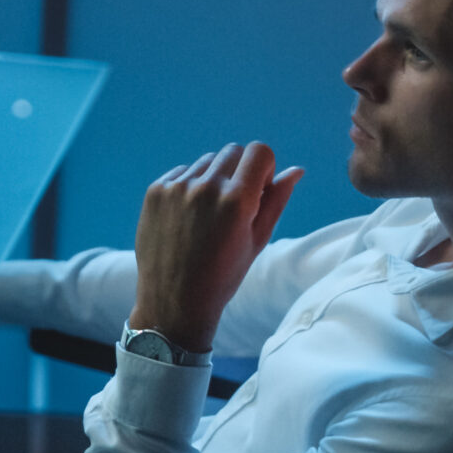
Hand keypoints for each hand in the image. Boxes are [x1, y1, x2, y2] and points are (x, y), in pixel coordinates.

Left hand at [131, 143, 302, 355]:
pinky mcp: (155, 191)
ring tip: (209, 215)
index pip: (259, 151)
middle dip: (240, 171)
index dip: (264, 168)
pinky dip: (189, 186)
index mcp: (237, 200)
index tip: (258, 189)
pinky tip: (188, 217)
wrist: (174, 300)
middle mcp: (205, 187)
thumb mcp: (257, 240)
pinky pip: (181, 172)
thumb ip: (276, 200)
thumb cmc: (223, 274)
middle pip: (233, 151)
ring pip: (207, 161)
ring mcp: (176, 188)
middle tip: (234, 205)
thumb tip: (296, 170)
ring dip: (214, 178)